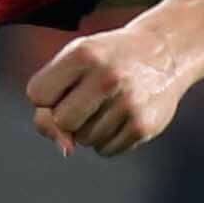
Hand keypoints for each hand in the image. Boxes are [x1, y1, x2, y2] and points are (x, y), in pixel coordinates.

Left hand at [23, 23, 189, 156]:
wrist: (165, 52)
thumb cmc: (108, 60)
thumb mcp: (76, 61)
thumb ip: (50, 99)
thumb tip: (64, 148)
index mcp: (84, 54)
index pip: (37, 94)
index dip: (46, 97)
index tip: (63, 87)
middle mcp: (107, 77)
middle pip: (62, 122)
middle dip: (67, 117)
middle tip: (87, 99)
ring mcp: (128, 103)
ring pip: (83, 140)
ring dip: (89, 129)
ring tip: (110, 103)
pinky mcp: (144, 126)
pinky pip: (105, 150)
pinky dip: (107, 139)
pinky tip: (122, 116)